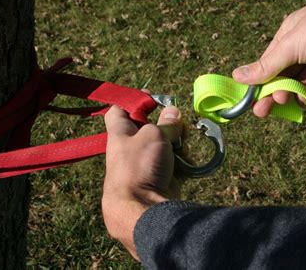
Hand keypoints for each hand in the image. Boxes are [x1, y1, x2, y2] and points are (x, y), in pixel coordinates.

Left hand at [102, 104, 183, 259]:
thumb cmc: (140, 165)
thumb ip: (166, 122)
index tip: (152, 98)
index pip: (120, 110)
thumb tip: (173, 112)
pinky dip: (182, 160)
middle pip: (151, 126)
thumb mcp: (154, 135)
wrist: (143, 207)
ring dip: (178, 143)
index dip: (134, 101)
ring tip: (182, 148)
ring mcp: (147, 162)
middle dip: (168, 124)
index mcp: (121, 132)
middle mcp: (132, 146)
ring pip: (167, 143)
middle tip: (176, 125)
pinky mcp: (162, 175)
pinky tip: (185, 163)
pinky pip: (175, 160)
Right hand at [233, 0, 305, 116]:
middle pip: (281, 78)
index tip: (248, 98)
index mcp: (288, 37)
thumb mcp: (289, 47)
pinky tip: (302, 103)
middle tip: (261, 111)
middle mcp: (302, 51)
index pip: (268, 63)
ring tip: (283, 102)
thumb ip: (266, 66)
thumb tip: (237, 76)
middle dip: (271, 94)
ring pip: (296, 87)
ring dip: (288, 97)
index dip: (258, 81)